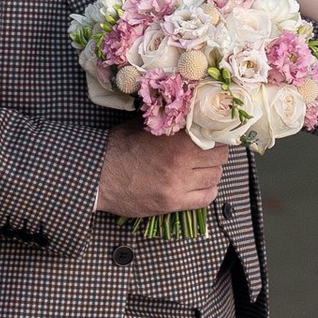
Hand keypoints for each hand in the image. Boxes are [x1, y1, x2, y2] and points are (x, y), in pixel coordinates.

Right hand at [97, 124, 228, 219]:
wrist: (98, 176)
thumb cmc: (118, 148)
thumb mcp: (144, 125)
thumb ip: (170, 122)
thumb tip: (191, 114)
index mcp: (176, 140)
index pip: (214, 137)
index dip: (216, 136)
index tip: (213, 136)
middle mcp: (181, 163)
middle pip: (219, 158)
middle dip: (216, 154)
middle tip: (208, 152)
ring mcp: (178, 185)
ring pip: (215, 178)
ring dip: (211, 172)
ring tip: (201, 169)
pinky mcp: (172, 203)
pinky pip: (205, 198)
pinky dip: (207, 191)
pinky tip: (199, 185)